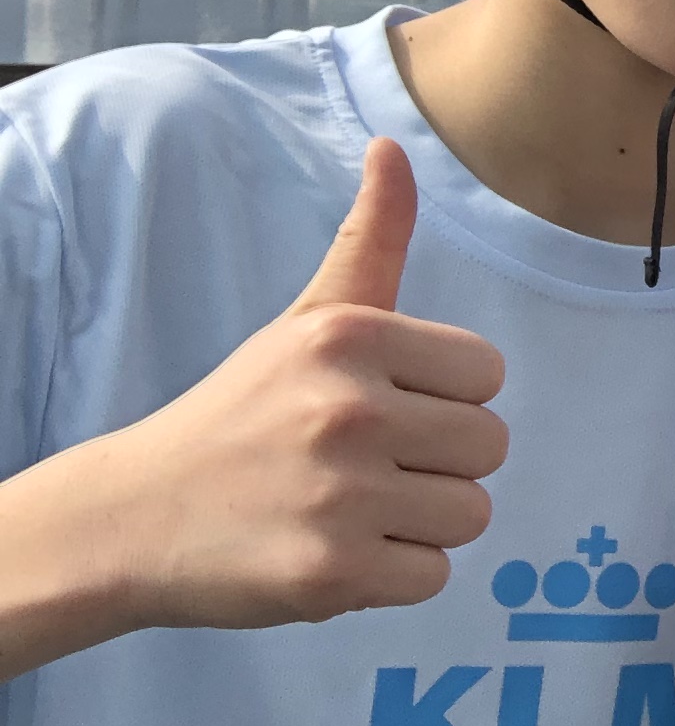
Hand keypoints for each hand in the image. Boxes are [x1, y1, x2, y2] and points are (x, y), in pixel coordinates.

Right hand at [99, 138, 509, 629]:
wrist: (134, 516)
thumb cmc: (243, 412)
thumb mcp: (307, 318)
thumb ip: (372, 238)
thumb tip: (395, 148)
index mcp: (350, 338)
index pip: (488, 375)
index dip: (444, 399)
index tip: (382, 408)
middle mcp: (349, 409)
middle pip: (489, 447)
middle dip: (438, 464)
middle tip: (364, 467)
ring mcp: (339, 496)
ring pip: (470, 515)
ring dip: (419, 523)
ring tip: (349, 510)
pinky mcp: (331, 574)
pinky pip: (432, 577)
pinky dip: (393, 577)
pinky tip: (335, 552)